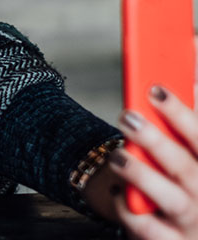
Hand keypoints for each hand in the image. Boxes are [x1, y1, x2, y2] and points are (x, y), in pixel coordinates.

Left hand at [108, 85, 197, 238]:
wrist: (188, 232)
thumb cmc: (186, 183)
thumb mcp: (192, 155)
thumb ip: (188, 126)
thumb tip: (182, 82)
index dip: (181, 112)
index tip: (155, 89)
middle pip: (183, 165)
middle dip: (154, 139)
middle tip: (127, 117)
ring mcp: (192, 222)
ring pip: (169, 198)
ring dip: (141, 174)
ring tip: (117, 157)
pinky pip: (148, 227)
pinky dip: (129, 209)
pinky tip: (119, 193)